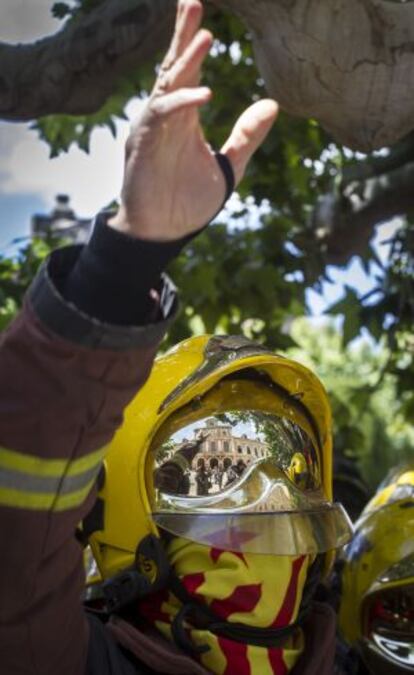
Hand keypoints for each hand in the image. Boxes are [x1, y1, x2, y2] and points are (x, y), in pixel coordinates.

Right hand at [109, 0, 277, 240]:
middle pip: (173, 68)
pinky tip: (204, 93)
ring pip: (166, 86)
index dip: (191, 42)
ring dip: (184, 60)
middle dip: (183, 36)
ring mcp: (152, 130)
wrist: (164, 233)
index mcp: (184, 118)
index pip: (187, 72)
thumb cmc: (189, 201)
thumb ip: (247, 136)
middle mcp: (166, 118)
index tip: (201, 12)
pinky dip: (181, 103)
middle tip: (193, 1)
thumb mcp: (229, 166)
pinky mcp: (144, 146)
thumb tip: (273, 104)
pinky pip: (161, 117)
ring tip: (205, 35)